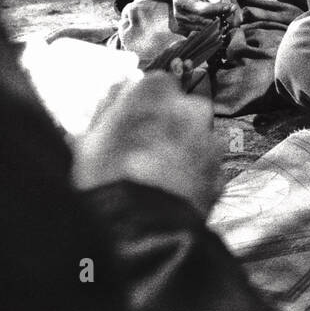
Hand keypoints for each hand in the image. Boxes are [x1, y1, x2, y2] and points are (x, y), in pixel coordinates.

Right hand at [72, 69, 220, 216]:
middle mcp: (191, 108)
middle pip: (181, 110)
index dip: (142, 106)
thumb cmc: (106, 177)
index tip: (131, 122)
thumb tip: (119, 91)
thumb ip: (108, 109)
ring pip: (196, 139)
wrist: (140, 226)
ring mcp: (210, 140)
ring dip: (182, 152)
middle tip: (143, 152)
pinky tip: (172, 195)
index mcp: (156, 90)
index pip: (155, 84)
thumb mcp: (89, 138)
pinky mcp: (220, 172)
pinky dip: (193, 178)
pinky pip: (205, 169)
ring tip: (156, 179)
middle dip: (168, 126)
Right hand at [166, 0, 231, 33]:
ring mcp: (182, 23)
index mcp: (182, 2)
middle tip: (232, 9)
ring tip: (227, 13)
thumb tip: (218, 0)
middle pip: (205, 21)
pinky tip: (219, 18)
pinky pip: (202, 31)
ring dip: (219, 22)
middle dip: (221, 16)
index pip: (203, 10)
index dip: (219, 9)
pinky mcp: (185, 28)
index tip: (231, 6)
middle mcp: (180, 15)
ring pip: (205, 28)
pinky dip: (213, 26)